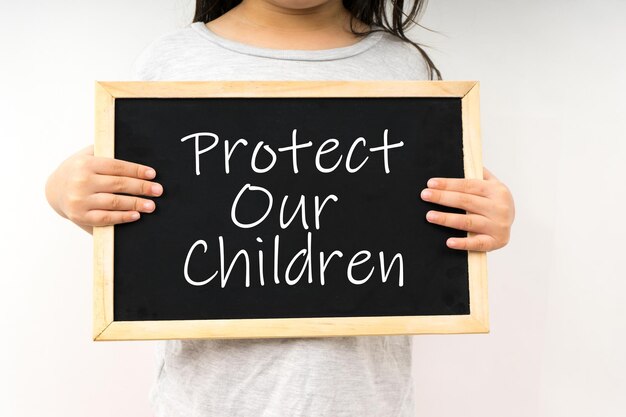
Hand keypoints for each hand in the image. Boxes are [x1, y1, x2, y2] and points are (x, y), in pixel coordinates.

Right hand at [45, 145, 162, 230]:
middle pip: (118, 185)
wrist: (55, 190)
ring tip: (151, 205)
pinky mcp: (80, 216)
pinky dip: (123, 217)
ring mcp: (80, 200)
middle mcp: (81, 182)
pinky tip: (136, 215)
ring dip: (136, 204)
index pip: (117, 167)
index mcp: (85, 164)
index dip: (136, 170)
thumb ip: (105, 152)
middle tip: (158, 190)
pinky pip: (106, 218)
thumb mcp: (86, 155)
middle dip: (141, 188)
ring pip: (114, 202)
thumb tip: (135, 150)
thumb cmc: (78, 170)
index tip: (152, 174)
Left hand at [420, 167, 514, 251]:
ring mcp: (498, 226)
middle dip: (443, 198)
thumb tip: (460, 160)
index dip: (448, 184)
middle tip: (425, 195)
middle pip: (466, 201)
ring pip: (468, 221)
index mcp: (496, 190)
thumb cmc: (495, 202)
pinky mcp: (496, 242)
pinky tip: (449, 242)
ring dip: (447, 219)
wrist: (511, 223)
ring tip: (430, 216)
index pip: (468, 185)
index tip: (431, 183)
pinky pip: (477, 244)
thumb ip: (479, 174)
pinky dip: (463, 243)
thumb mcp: (492, 185)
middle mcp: (499, 208)